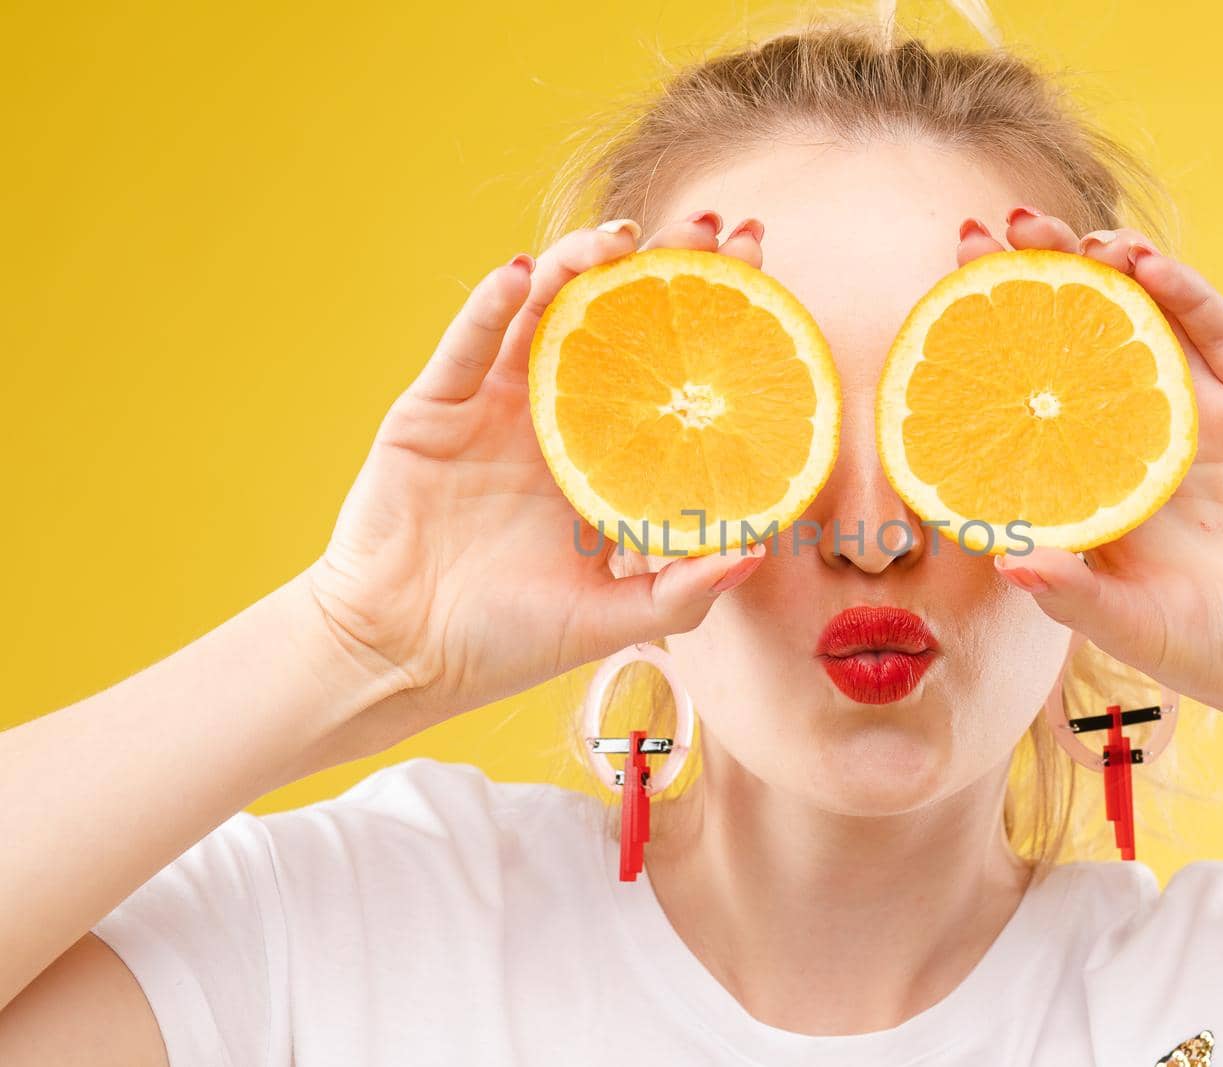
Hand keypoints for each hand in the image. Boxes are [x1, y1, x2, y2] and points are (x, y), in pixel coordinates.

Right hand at [303, 211, 769, 743]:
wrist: (398, 657)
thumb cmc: (505, 642)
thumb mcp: (609, 621)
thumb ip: (683, 590)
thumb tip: (759, 550)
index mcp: (607, 462)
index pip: (672, 373)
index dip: (716, 319)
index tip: (764, 269)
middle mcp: (557, 422)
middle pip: (619, 324)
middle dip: (666, 270)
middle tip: (713, 226)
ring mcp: (494, 408)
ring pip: (545, 316)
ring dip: (582, 265)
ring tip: (624, 237)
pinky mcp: (434, 407)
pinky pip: (467, 344)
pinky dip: (492, 306)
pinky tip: (526, 272)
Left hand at [968, 209, 1222, 735]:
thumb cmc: (1201, 644)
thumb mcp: (1124, 623)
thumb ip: (1068, 593)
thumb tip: (1005, 561)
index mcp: (1091, 469)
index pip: (1030, 383)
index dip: (992, 332)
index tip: (950, 282)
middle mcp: (1137, 425)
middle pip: (1080, 330)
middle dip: (1039, 275)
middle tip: (998, 227)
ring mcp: (1201, 409)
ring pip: (1146, 315)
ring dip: (1106, 266)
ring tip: (1065, 235)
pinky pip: (1219, 335)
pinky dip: (1184, 294)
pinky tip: (1144, 264)